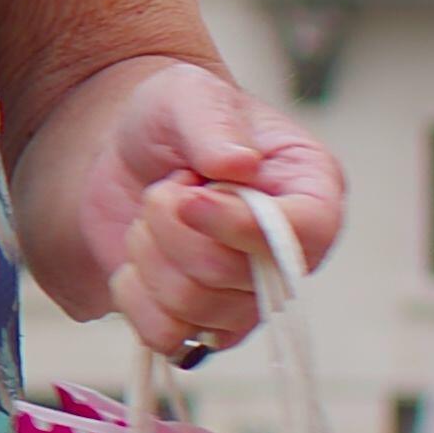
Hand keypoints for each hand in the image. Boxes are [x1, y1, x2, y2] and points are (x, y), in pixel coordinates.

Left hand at [70, 60, 346, 361]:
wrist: (122, 150)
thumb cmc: (172, 118)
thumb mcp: (189, 95)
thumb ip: (213, 123)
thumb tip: (240, 165)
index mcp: (311, 191)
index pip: (306, 233)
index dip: (243, 226)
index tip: (188, 197)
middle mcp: (289, 254)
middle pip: (234, 277)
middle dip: (173, 229)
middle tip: (165, 188)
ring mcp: (247, 296)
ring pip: (195, 310)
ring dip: (149, 255)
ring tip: (153, 216)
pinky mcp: (200, 322)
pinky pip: (165, 337)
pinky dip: (134, 294)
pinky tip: (138, 256)